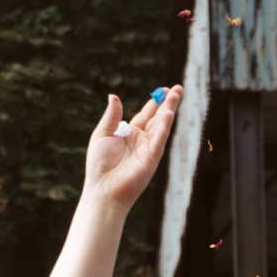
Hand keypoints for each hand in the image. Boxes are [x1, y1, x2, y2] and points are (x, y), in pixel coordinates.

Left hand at [84, 88, 179, 210]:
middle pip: (157, 117)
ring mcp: (148, 149)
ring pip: (162, 125)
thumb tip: (114, 96)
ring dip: (169, 110)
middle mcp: (142, 140)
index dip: (154, 102)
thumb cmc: (100, 164)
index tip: (163, 90)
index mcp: (130, 133)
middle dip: (168, 103)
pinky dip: (164, 127)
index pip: (146, 115)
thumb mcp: (103, 133)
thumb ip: (112, 116)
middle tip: (177, 88)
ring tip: (176, 95)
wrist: (103, 188)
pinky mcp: (151, 158)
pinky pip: (159, 139)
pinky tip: (168, 114)